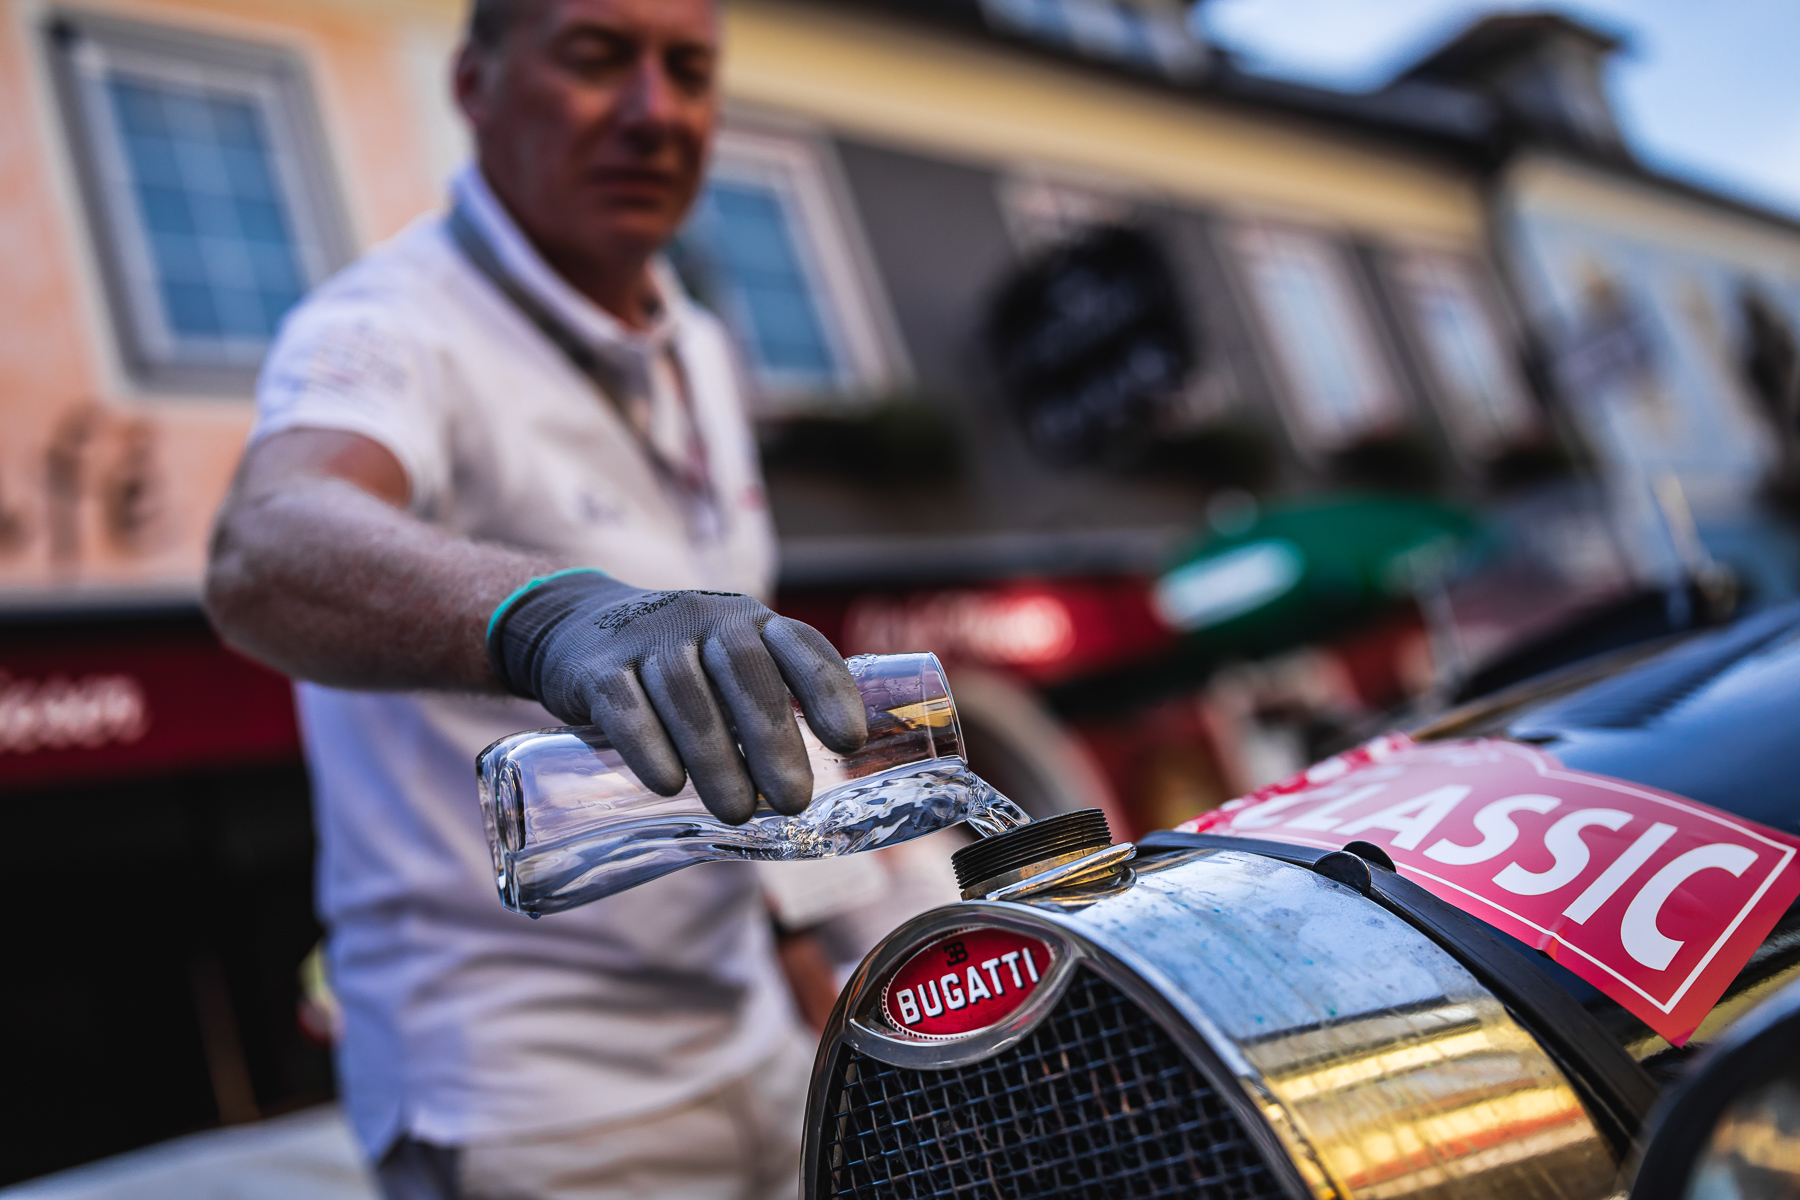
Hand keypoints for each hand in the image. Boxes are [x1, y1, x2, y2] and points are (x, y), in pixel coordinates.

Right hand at [487, 571, 867, 822]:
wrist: (576, 628)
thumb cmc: (678, 663)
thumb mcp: (726, 665)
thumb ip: (767, 707)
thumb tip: (814, 792)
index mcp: (750, 622)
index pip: (800, 647)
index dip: (829, 692)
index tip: (850, 742)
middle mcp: (704, 618)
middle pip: (744, 671)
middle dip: (773, 739)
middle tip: (793, 801)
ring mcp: (648, 638)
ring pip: (686, 695)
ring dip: (715, 759)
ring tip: (737, 813)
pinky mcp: (596, 667)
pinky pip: (625, 705)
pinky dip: (648, 747)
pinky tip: (668, 786)